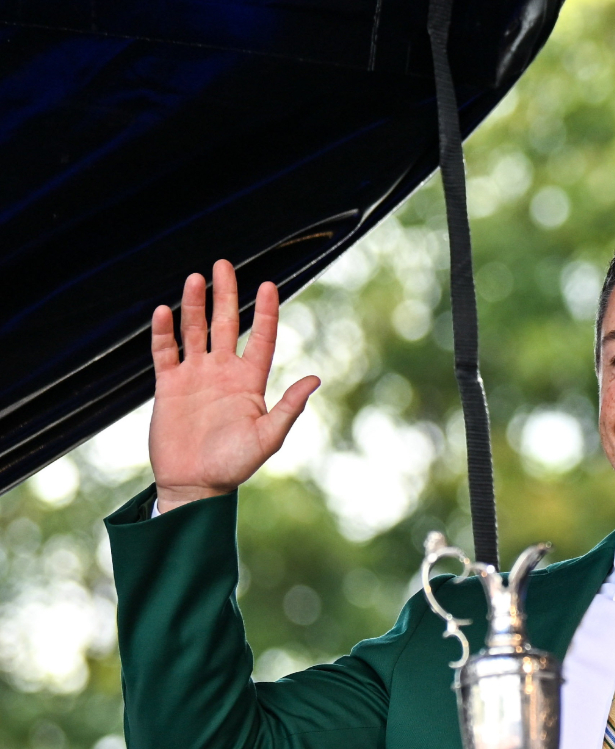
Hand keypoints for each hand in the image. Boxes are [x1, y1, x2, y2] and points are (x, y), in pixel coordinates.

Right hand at [148, 261, 318, 511]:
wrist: (195, 484)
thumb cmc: (235, 464)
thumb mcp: (268, 437)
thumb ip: (289, 407)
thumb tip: (315, 379)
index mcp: (250, 381)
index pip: (262, 338)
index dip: (266, 311)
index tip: (268, 284)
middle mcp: (223, 372)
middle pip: (226, 324)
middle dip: (225, 294)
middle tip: (223, 264)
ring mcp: (195, 376)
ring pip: (195, 331)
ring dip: (194, 305)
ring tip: (194, 278)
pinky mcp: (168, 386)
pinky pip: (165, 353)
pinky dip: (164, 333)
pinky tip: (164, 311)